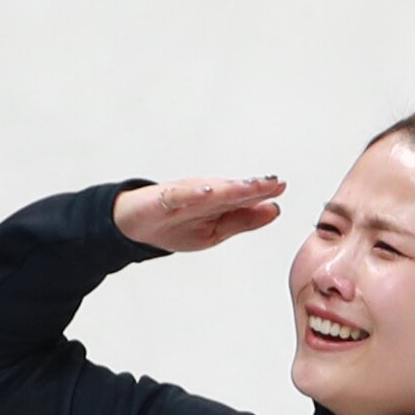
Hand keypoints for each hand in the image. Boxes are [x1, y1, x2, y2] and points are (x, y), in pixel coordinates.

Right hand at [113, 176, 286, 251]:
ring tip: (250, 186)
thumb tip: (275, 209)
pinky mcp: (163, 201)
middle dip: (252, 187)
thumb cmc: (175, 226)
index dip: (262, 191)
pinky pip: (179, 196)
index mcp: (217, 204)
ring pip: (210, 191)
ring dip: (230, 188)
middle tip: (273, 183)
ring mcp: (183, 197)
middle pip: (231, 191)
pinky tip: (206, 191)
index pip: (243, 197)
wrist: (134, 225)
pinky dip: (193, 193)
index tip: (281, 186)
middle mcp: (203, 196)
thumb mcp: (215, 231)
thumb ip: (243, 220)